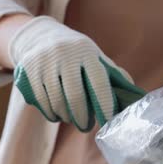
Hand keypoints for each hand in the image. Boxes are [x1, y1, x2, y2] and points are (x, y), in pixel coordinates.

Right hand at [9, 16, 144, 130]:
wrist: (38, 37)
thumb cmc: (74, 52)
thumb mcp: (92, 56)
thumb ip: (111, 74)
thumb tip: (134, 96)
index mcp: (85, 52)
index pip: (98, 83)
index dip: (104, 105)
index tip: (108, 121)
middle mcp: (64, 55)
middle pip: (75, 96)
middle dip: (81, 117)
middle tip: (85, 126)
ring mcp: (44, 63)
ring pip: (56, 102)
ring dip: (64, 116)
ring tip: (69, 119)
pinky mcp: (28, 72)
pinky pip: (41, 101)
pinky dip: (50, 113)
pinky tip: (55, 114)